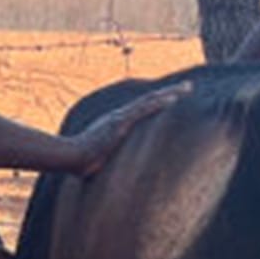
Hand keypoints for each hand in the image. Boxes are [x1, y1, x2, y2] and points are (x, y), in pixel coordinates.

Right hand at [66, 82, 191, 175]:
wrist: (70, 158)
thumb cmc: (82, 163)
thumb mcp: (100, 159)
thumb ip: (109, 160)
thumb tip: (109, 171)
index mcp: (117, 123)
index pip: (142, 109)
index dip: (158, 102)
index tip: (174, 97)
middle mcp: (121, 116)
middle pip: (150, 100)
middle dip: (169, 93)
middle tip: (189, 87)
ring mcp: (121, 118)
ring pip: (150, 101)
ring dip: (169, 94)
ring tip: (187, 89)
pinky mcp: (121, 123)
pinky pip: (143, 110)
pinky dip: (158, 103)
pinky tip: (172, 99)